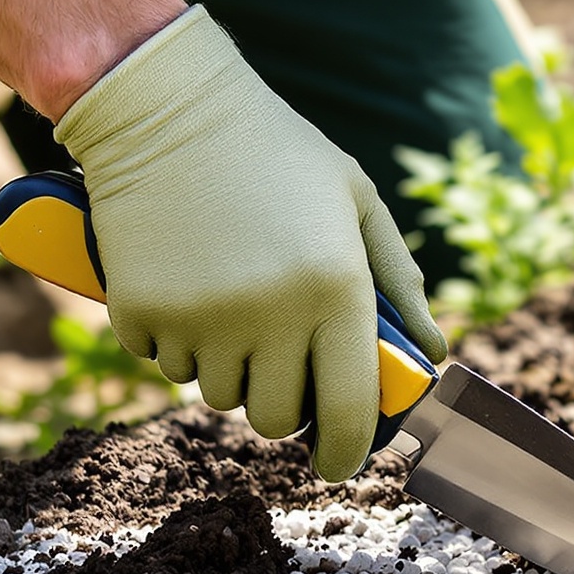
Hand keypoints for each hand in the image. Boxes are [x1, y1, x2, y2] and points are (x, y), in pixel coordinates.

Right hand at [55, 8, 444, 479]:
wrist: (167, 107)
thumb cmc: (276, 153)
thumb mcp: (355, 202)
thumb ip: (398, 282)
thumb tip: (432, 357)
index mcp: (334, 287)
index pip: (347, 409)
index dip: (346, 452)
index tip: (340, 465)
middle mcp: (269, 312)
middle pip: (275, 418)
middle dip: (281, 402)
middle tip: (280, 358)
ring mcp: (200, 317)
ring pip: (217, 394)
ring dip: (228, 366)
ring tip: (232, 301)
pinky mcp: (141, 312)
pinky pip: (164, 363)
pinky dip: (176, 340)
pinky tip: (186, 283)